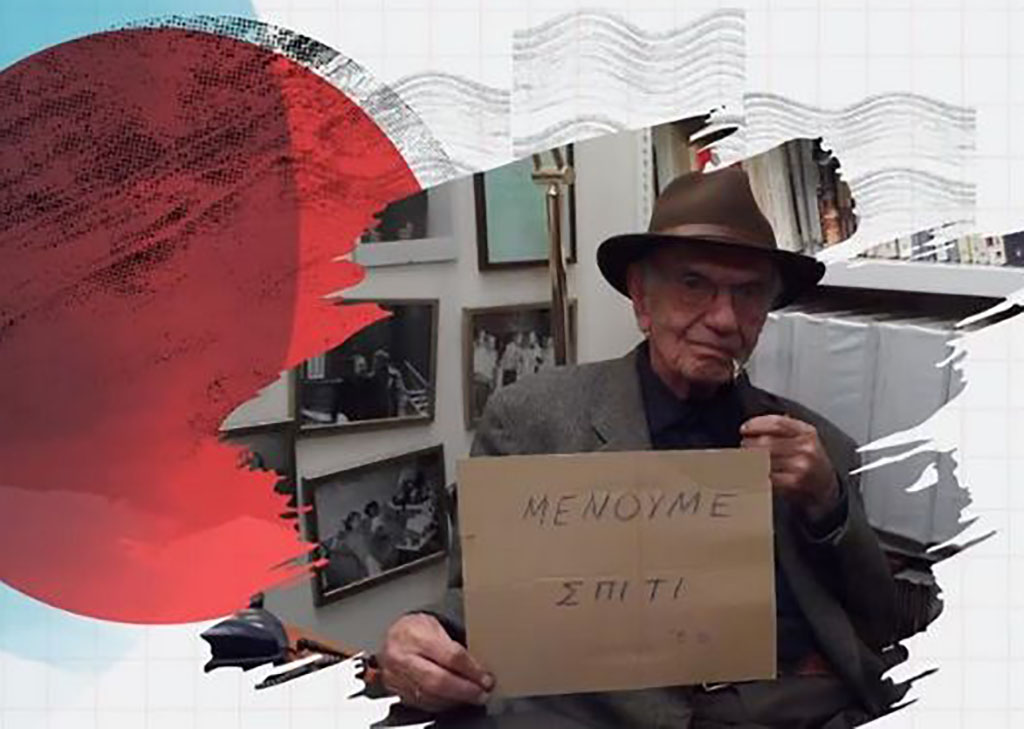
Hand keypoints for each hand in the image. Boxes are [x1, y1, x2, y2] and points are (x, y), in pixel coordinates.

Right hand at [378, 613, 494, 712]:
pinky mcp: (395, 690)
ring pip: (430, 695)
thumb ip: (456, 642)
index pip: (449, 655)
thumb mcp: (436, 623)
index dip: (472, 670)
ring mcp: (396, 675)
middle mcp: (402, 656)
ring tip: (473, 697)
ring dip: (455, 700)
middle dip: (464, 690)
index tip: (486, 678)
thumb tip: (481, 662)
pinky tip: (455, 700)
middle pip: (438, 680)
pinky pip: (421, 703)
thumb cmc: (415, 627)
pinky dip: (442, 704)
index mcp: (415, 634)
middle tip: (482, 693)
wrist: (391, 636)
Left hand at [740, 414, 839, 521]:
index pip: (776, 423)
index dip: (756, 424)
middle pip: (767, 441)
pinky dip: (755, 473)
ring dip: (749, 458)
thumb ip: (783, 428)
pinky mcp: (794, 482)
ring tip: (746, 458)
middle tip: (743, 446)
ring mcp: (801, 465)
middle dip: (749, 443)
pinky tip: (751, 472)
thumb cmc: (810, 461)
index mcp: (807, 432)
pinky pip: (767, 475)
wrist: (825, 488)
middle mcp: (806, 447)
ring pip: (764, 458)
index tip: (744, 428)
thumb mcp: (804, 439)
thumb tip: (753, 425)